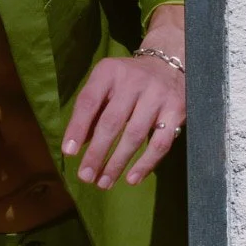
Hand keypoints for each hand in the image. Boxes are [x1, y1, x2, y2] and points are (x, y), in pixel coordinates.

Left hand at [62, 11, 184, 189]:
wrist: (171, 62)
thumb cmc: (129, 79)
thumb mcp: (107, 83)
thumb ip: (93, 109)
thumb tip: (78, 146)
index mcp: (109, 72)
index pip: (89, 101)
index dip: (77, 128)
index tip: (68, 152)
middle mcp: (134, 81)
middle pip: (111, 122)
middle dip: (97, 152)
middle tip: (85, 176)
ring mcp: (157, 96)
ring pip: (134, 135)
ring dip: (117, 163)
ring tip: (104, 182)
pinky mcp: (177, 110)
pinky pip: (160, 143)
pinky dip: (146, 164)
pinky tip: (132, 179)